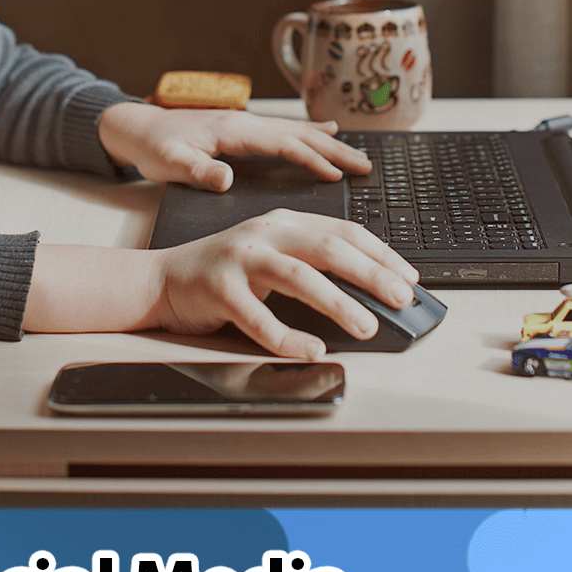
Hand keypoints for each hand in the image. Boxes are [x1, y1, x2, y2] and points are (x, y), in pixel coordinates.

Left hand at [98, 101, 370, 189]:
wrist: (135, 127)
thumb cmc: (151, 146)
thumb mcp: (167, 163)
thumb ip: (196, 170)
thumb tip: (225, 178)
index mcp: (234, 130)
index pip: (283, 144)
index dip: (312, 159)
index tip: (338, 174)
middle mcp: (246, 122)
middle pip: (301, 134)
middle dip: (335, 150)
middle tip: (366, 167)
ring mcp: (247, 123)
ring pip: (298, 131)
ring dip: (329, 143)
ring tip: (359, 157)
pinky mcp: (244, 129)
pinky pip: (286, 131)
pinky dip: (311, 133)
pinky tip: (327, 131)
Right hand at [147, 208, 419, 358]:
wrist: (160, 279)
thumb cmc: (224, 274)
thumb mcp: (273, 259)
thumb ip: (312, 267)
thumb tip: (370, 296)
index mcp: (285, 223)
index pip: (344, 231)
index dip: (381, 254)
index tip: (410, 277)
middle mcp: (265, 234)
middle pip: (329, 248)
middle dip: (371, 274)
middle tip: (401, 298)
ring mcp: (241, 259)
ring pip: (299, 276)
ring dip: (338, 303)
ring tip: (366, 325)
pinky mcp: (218, 288)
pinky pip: (258, 316)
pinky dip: (288, 336)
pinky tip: (313, 349)